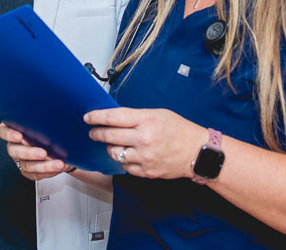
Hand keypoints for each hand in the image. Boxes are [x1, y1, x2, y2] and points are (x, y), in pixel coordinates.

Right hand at [0, 123, 74, 180]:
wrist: (61, 144)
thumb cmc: (51, 128)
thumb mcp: (48, 120)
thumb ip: (45, 119)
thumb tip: (56, 116)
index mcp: (14, 129)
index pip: (3, 131)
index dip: (8, 134)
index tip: (19, 136)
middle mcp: (14, 145)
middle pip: (14, 151)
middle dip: (29, 152)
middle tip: (43, 153)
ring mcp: (20, 159)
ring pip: (26, 165)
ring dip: (43, 165)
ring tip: (58, 163)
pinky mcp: (28, 171)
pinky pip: (35, 174)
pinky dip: (47, 172)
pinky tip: (57, 167)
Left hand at [84, 107, 203, 179]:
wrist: (197, 152)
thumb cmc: (179, 130)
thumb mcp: (157, 114)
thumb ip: (135, 116)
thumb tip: (113, 118)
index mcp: (146, 120)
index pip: (114, 117)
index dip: (97, 117)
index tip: (88, 117)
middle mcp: (144, 139)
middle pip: (109, 136)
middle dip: (96, 133)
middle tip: (93, 132)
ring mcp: (145, 157)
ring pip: (114, 153)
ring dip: (110, 147)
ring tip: (113, 143)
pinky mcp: (146, 171)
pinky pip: (125, 166)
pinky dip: (123, 159)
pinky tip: (127, 154)